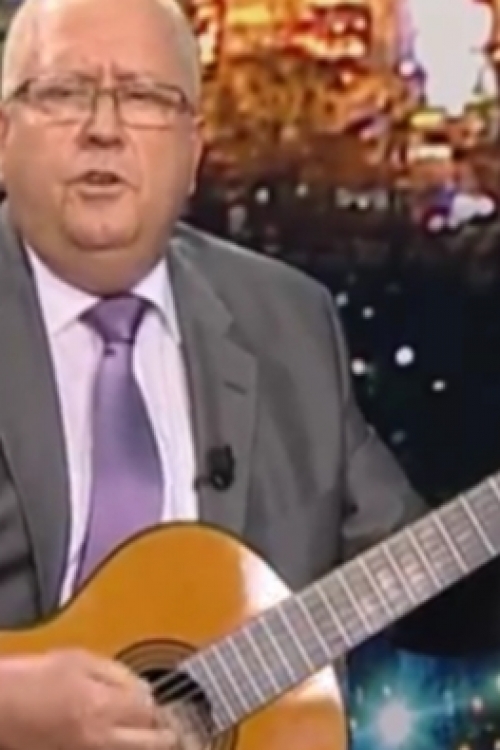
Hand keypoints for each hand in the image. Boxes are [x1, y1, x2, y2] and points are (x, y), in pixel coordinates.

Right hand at [0, 649, 202, 749]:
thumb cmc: (33, 677)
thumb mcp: (77, 659)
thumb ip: (116, 673)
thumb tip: (146, 687)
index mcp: (102, 707)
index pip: (149, 710)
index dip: (158, 703)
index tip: (162, 700)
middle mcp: (99, 739)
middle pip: (149, 743)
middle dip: (164, 735)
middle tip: (174, 731)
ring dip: (144, 744)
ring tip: (159, 741)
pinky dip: (123, 747)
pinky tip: (126, 743)